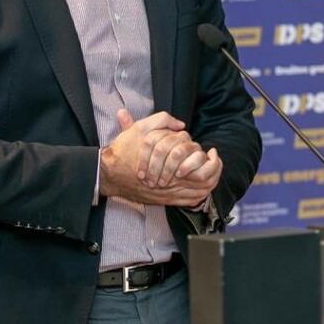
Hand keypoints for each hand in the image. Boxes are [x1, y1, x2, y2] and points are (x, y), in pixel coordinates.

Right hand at [100, 111, 220, 206]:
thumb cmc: (124, 151)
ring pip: (197, 193)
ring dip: (208, 185)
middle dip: (214, 172)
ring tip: (212, 174)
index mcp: (168, 162)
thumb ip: (161, 121)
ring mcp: (167, 193)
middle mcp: (170, 181)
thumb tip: (181, 125)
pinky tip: (201, 189)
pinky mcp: (163, 200)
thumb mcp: (140, 128)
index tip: (212, 151)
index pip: (199, 165)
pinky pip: (187, 202)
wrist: (108, 174)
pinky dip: (198, 196)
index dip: (210, 159)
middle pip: (203, 182)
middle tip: (215, 163)